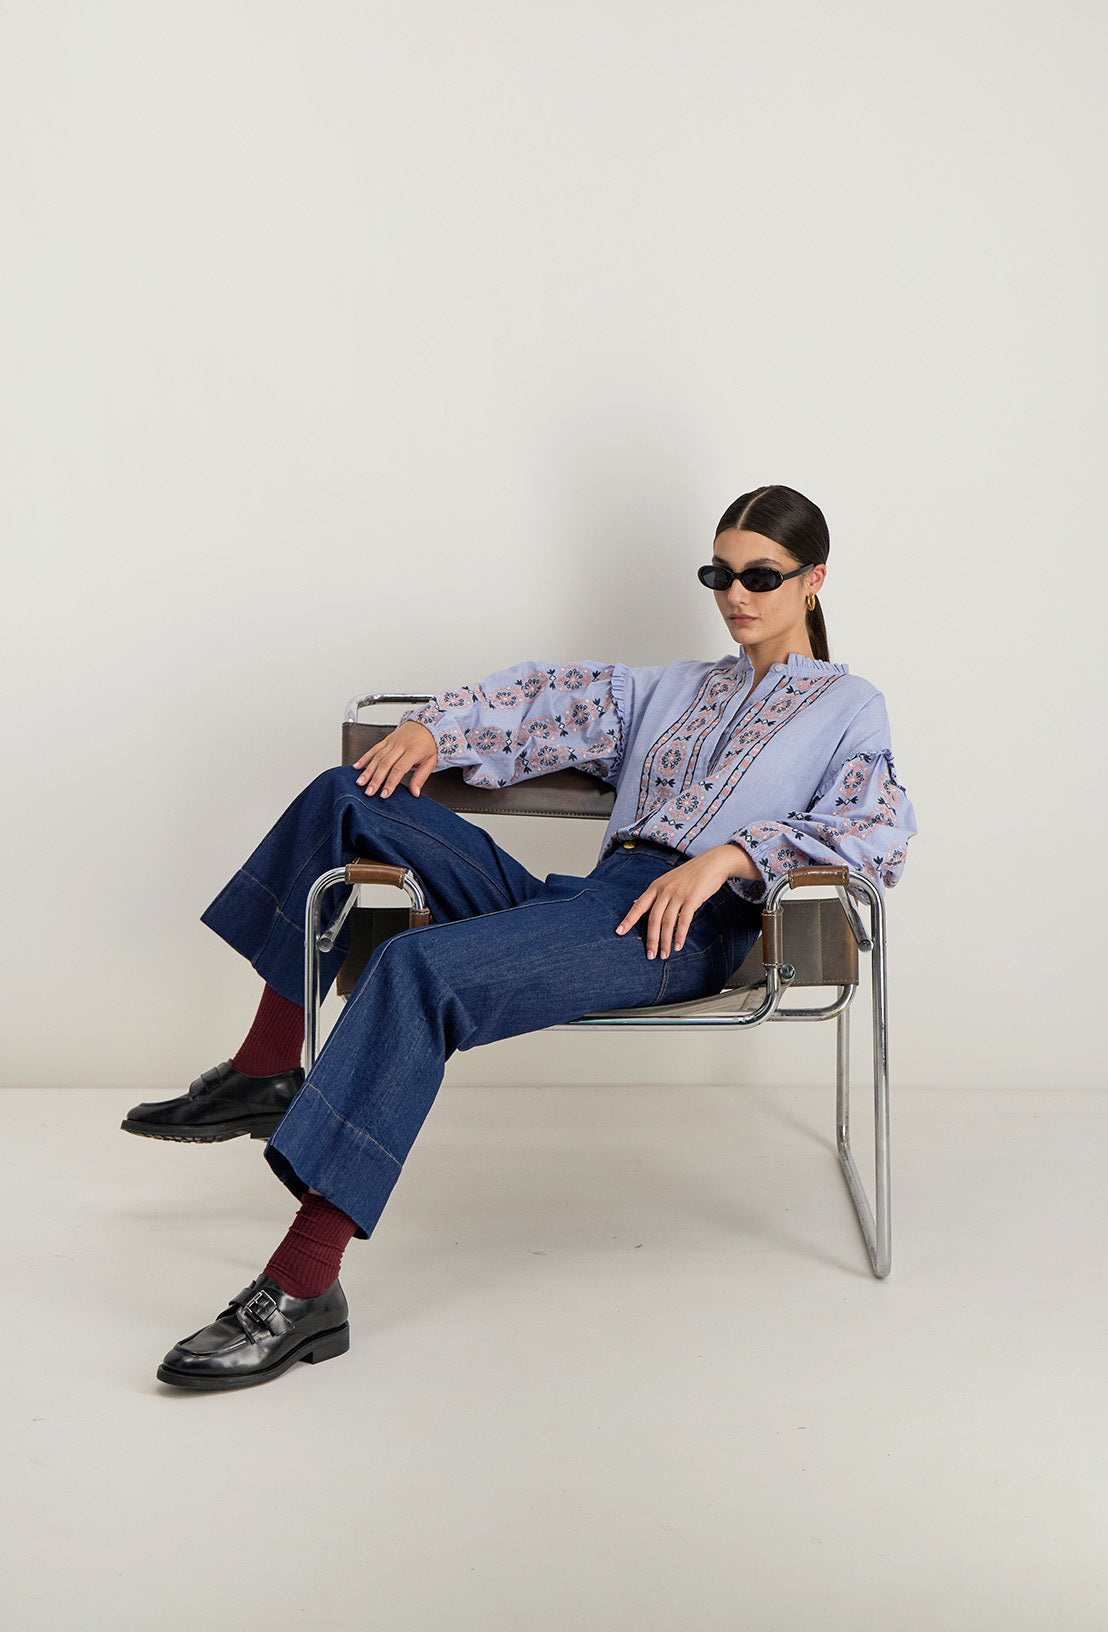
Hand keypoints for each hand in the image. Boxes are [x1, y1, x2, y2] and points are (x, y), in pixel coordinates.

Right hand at [353, 721, 438, 797]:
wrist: (426, 725)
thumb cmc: (428, 745)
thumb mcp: (430, 761)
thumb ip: (421, 777)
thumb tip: (414, 793)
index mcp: (413, 750)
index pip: (399, 768)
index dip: (391, 782)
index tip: (385, 794)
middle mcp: (401, 745)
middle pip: (385, 763)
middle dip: (375, 779)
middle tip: (369, 792)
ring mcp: (392, 741)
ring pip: (377, 757)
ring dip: (367, 771)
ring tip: (360, 782)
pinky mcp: (386, 740)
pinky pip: (373, 749)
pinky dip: (364, 758)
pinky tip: (357, 767)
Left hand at [614, 844, 757, 959]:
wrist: (711, 863)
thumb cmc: (689, 874)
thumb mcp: (668, 881)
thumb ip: (655, 894)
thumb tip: (637, 904)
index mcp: (655, 886)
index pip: (638, 906)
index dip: (628, 920)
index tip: (619, 932)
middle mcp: (664, 890)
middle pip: (653, 919)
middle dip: (651, 939)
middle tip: (650, 955)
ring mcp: (678, 894)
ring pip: (667, 922)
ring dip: (665, 941)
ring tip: (664, 954)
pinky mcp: (692, 899)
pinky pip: (683, 921)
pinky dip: (680, 935)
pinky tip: (678, 945)